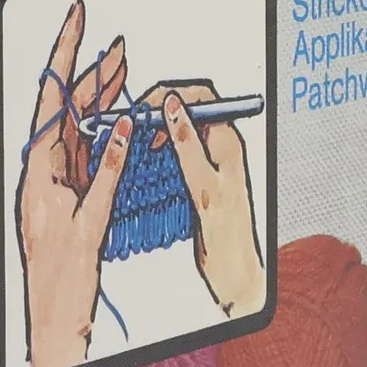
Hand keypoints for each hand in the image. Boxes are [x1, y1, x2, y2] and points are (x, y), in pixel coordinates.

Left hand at [16, 0, 132, 366]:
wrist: (57, 322)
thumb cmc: (62, 283)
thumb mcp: (91, 221)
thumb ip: (110, 171)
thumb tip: (125, 128)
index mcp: (39, 171)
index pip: (51, 98)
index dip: (65, 55)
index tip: (76, 21)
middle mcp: (44, 172)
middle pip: (67, 109)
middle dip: (91, 74)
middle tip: (116, 45)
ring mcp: (58, 183)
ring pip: (80, 127)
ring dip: (100, 99)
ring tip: (120, 67)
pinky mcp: (72, 196)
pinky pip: (89, 151)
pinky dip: (106, 131)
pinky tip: (119, 115)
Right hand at [140, 81, 265, 319]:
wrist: (234, 271)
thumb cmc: (227, 235)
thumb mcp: (203, 185)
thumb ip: (187, 143)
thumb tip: (173, 106)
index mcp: (227, 143)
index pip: (200, 97)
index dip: (170, 95)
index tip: (144, 110)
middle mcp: (220, 148)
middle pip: (187, 111)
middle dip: (157, 113)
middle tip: (133, 127)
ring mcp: (210, 163)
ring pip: (179, 132)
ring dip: (156, 134)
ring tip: (135, 144)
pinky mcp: (199, 180)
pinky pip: (177, 154)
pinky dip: (159, 154)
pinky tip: (145, 164)